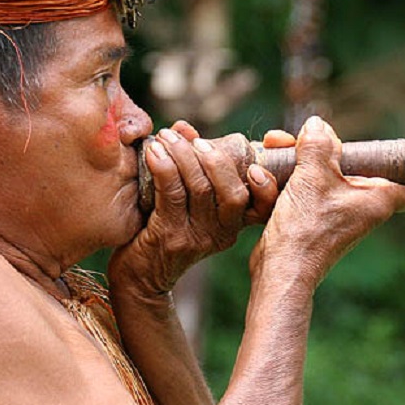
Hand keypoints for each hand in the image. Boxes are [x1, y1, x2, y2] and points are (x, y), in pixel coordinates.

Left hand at [109, 121, 280, 294]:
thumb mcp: (184, 201)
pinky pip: (173, 194)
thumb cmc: (161, 231)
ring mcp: (198, 238)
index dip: (266, 184)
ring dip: (183, 155)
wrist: (138, 277)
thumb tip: (185, 128)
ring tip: (166, 138)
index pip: (263, 205)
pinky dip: (164, 167)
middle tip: (195, 140)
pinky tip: (154, 152)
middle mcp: (222, 233)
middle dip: (216, 159)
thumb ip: (189, 164)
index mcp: (233, 224)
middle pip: (234, 191)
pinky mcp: (171, 237)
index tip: (254, 164)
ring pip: (201, 188)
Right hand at [252, 116, 404, 290]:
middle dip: (323, 150)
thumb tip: (318, 124)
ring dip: (299, 163)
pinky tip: (267, 176)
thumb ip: (318, 144)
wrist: (279, 271)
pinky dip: (289, 183)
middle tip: (300, 140)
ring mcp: (337, 217)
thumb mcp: (312, 175)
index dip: (400, 168)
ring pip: (324, 177)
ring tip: (275, 149)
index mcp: (377, 198)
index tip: (381, 153)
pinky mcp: (314, 223)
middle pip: (353, 168)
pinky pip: (306, 193)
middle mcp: (362, 209)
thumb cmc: (305, 228)